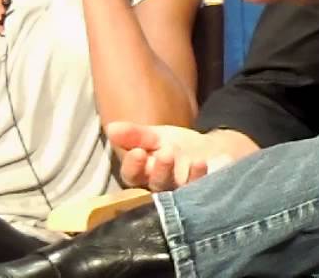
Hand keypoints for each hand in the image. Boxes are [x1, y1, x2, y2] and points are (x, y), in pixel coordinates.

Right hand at [106, 121, 235, 191]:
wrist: (207, 151)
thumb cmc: (173, 147)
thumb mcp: (153, 136)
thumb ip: (134, 134)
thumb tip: (111, 128)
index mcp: (143, 175)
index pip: (132, 175)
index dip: (132, 166)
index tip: (137, 152)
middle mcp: (159, 187)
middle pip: (155, 183)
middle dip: (159, 169)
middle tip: (165, 152)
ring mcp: (180, 191)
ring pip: (174, 187)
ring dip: (175, 173)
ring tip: (177, 155)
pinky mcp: (200, 191)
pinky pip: (197, 187)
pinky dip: (198, 175)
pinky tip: (200, 162)